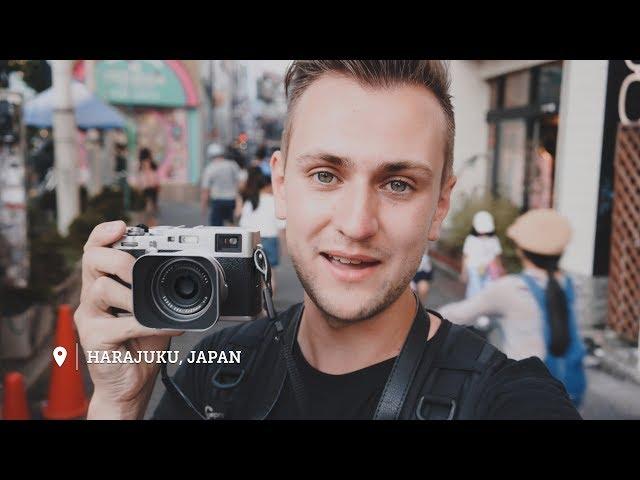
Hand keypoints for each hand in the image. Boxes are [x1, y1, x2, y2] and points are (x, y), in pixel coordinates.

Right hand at [74, 220, 182, 418]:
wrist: (132, 384)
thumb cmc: (142, 344)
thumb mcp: (155, 310)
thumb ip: (160, 292)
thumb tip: (186, 275)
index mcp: (104, 284)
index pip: (95, 250)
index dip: (103, 234)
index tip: (121, 226)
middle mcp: (92, 297)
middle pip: (91, 260)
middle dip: (119, 259)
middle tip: (138, 271)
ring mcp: (89, 317)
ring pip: (101, 289)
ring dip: (132, 295)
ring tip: (151, 306)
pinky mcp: (94, 338)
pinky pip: (122, 323)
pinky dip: (148, 322)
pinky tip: (167, 326)